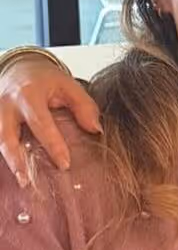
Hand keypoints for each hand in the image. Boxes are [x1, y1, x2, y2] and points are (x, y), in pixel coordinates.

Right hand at [0, 57, 99, 184]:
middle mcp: (6, 106)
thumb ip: (84, 106)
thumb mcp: (68, 85)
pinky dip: (5, 157)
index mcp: (28, 95)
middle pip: (7, 137)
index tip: (65, 164)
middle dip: (17, 161)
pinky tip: (16, 171)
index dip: (53, 145)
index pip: (41, 124)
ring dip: (9, 162)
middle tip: (28, 181)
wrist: (18, 68)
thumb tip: (96, 130)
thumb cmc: (46, 80)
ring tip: (22, 181)